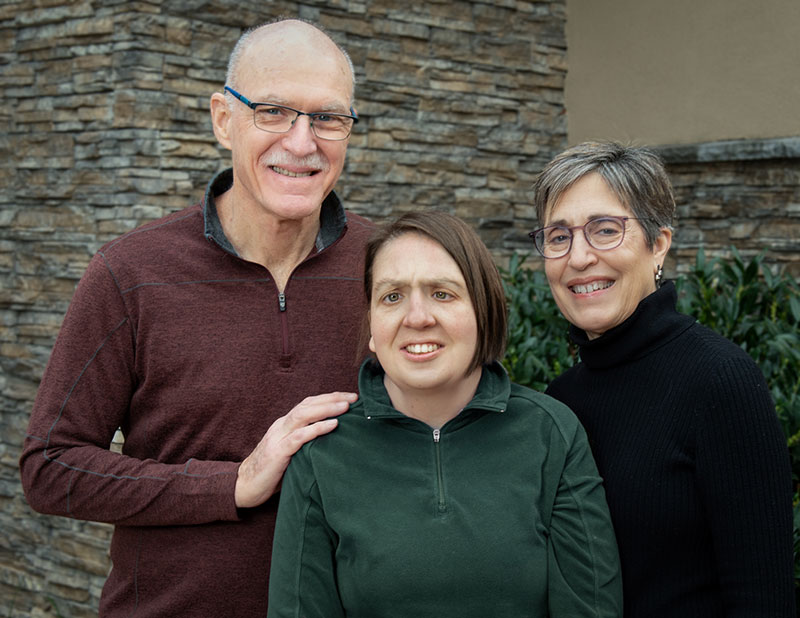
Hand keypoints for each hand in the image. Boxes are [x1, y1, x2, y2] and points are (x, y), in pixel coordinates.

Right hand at [234, 392, 356, 508]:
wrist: (244, 487)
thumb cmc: (271, 473)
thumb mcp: (291, 454)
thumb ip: (307, 444)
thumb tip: (334, 443)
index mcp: (285, 425)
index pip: (308, 404)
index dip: (329, 398)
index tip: (350, 397)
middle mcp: (282, 426)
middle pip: (308, 405)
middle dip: (332, 398)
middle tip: (354, 397)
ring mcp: (278, 438)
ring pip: (303, 415)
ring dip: (326, 409)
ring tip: (345, 407)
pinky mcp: (277, 453)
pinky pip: (299, 437)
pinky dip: (317, 429)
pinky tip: (332, 425)